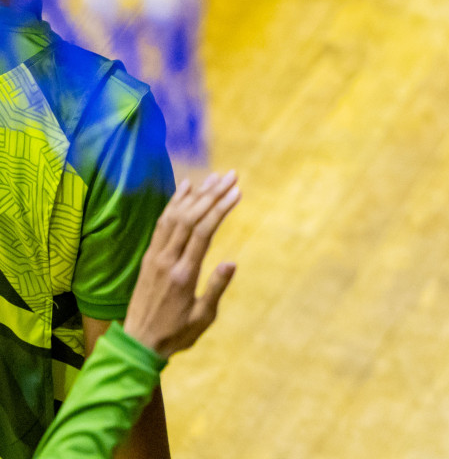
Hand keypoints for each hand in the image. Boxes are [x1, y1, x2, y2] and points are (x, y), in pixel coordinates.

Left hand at [123, 171, 240, 359]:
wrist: (137, 344)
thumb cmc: (177, 334)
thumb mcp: (203, 318)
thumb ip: (216, 288)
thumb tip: (232, 262)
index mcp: (183, 274)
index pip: (203, 232)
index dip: (220, 208)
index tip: (237, 191)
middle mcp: (166, 260)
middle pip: (190, 218)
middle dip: (212, 194)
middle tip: (231, 176)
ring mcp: (154, 257)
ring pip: (174, 217)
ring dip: (195, 195)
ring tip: (213, 178)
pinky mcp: (148, 257)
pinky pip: (161, 224)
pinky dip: (174, 203)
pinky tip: (185, 189)